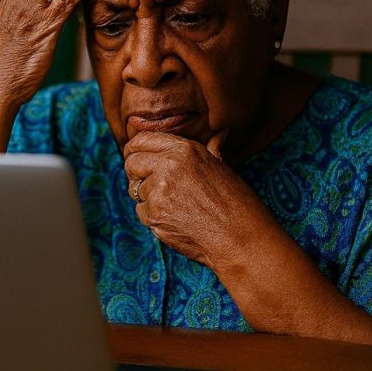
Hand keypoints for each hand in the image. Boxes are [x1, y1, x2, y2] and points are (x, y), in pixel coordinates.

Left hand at [123, 130, 267, 268]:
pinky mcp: (154, 215)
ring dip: (147, 197)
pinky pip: (140, 211)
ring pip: (135, 190)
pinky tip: (174, 218)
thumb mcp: (223, 167)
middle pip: (131, 163)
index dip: (135, 149)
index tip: (136, 157)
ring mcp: (159, 191)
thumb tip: (221, 133)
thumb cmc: (236, 202)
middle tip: (150, 183)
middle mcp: (168, 166)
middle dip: (136, 173)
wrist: (240, 237)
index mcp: (184, 149)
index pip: (141, 140)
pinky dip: (152, 216)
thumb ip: (212, 148)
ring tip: (175, 204)